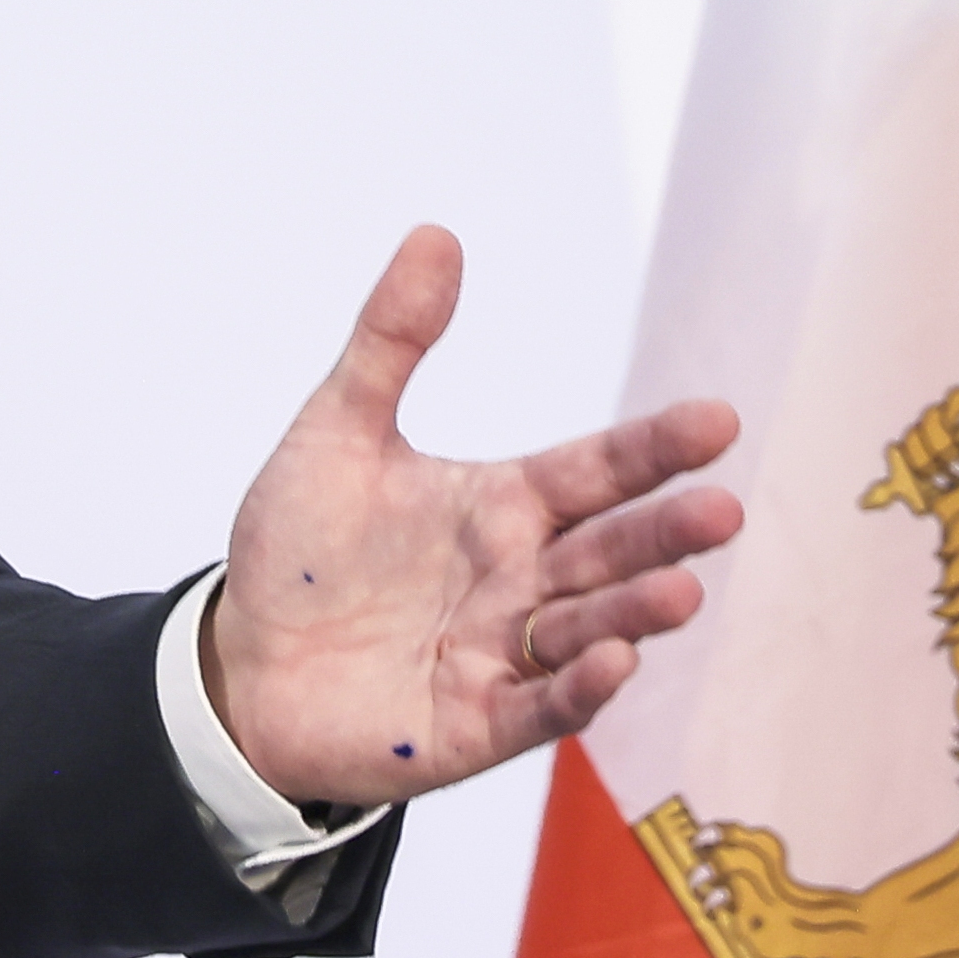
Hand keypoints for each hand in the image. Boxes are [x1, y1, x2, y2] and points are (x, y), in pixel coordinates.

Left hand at [203, 226, 740, 807]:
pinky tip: (614, 662)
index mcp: (503, 506)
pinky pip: (541, 705)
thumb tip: (438, 233)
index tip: (716, 420)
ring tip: (679, 590)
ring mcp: (506, 653)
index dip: (653, 449)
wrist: (238, 664)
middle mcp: (521, 578)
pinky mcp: (479, 724)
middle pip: (609, 549)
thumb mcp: (336, 436)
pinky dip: (578, 687)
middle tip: (721, 510)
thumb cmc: (297, 553)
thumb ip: (389, 343)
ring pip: (589, 627)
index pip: (594, 471)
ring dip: (635, 611)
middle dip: (665, 532)